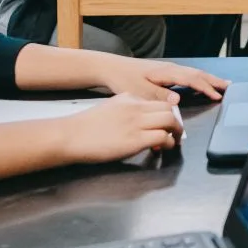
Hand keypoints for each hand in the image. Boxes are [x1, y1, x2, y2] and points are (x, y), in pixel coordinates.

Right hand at [59, 95, 186, 163]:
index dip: (166, 113)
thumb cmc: (86, 126)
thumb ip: (126, 107)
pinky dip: (167, 144)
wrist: (71, 136)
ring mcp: (137, 123)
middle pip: (169, 109)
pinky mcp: (136, 140)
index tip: (165, 124)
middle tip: (175, 133)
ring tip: (172, 142)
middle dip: (176, 121)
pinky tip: (159, 149)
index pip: (158, 101)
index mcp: (129, 98)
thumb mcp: (109, 107)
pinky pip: (162, 137)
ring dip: (176, 132)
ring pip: (170, 120)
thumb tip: (139, 116)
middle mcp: (136, 108)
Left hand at [99, 56, 229, 102]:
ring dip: (208, 79)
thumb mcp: (139, 91)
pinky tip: (200, 84)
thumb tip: (177, 100)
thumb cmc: (123, 78)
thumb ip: (158, 96)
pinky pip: (187, 75)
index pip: (192, 79)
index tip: (218, 96)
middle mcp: (169, 69)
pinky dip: (198, 79)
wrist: (111, 67)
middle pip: (197, 74)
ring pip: (193, 73)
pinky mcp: (164, 73)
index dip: (206, 88)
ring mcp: (168, 70)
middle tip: (229, 87)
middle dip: (214, 80)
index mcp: (166, 72)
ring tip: (221, 84)